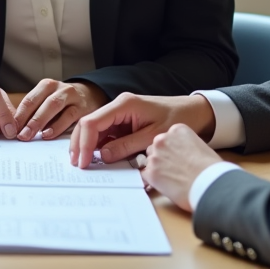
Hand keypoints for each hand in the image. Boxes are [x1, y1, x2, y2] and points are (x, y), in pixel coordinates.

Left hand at [13, 79, 107, 140]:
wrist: (91, 95)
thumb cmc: (63, 102)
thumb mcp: (49, 101)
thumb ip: (35, 112)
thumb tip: (15, 129)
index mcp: (46, 86)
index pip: (29, 100)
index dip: (18, 114)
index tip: (10, 129)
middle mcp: (58, 88)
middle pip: (39, 102)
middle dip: (27, 119)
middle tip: (18, 135)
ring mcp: (71, 96)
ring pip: (53, 106)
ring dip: (39, 121)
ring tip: (30, 135)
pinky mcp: (83, 107)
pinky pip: (69, 116)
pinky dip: (57, 126)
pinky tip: (48, 134)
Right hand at [69, 92, 214, 168]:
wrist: (193, 111)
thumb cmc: (177, 119)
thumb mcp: (152, 136)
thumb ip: (127, 146)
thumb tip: (103, 156)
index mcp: (124, 104)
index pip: (93, 122)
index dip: (84, 143)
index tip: (83, 162)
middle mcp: (117, 106)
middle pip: (88, 124)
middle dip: (79, 144)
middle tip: (76, 165)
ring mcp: (119, 114)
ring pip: (94, 129)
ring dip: (87, 146)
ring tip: (82, 164)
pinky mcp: (122, 122)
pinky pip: (105, 134)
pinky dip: (98, 146)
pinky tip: (95, 159)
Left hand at [141, 124, 223, 211]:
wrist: (210, 183)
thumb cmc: (211, 169)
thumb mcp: (201, 146)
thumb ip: (187, 145)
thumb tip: (185, 154)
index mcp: (177, 130)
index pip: (167, 137)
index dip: (172, 149)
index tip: (177, 157)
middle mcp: (163, 139)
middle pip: (155, 147)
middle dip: (162, 157)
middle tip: (173, 168)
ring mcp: (155, 156)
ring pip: (149, 161)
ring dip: (157, 168)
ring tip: (171, 179)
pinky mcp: (151, 172)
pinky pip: (145, 175)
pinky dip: (152, 180)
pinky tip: (163, 185)